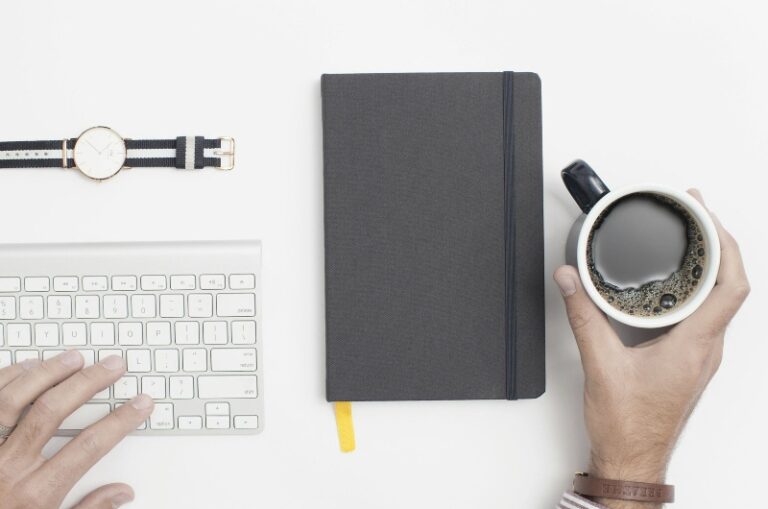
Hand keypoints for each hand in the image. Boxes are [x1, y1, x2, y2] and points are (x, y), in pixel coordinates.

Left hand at [0, 352, 153, 507]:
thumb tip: (121, 493)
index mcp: (35, 494)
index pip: (89, 446)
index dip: (121, 420)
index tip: (140, 403)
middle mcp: (7, 468)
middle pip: (53, 412)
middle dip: (89, 383)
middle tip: (112, 365)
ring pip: (15, 399)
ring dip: (48, 373)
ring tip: (74, 358)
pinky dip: (7, 378)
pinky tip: (28, 368)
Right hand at [553, 190, 748, 508]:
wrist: (632, 459)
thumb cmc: (627, 425)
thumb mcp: (600, 365)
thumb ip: (583, 317)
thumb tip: (570, 280)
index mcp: (694, 346)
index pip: (731, 287)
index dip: (726, 244)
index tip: (706, 215)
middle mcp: (705, 349)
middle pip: (731, 285)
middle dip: (719, 242)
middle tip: (697, 212)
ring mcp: (700, 356)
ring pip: (720, 301)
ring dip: (711, 265)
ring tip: (692, 237)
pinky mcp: (688, 360)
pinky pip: (704, 315)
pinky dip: (697, 288)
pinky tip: (675, 281)